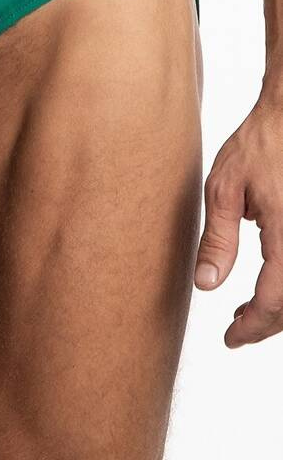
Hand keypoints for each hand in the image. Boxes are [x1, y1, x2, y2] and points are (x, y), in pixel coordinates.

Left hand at [195, 96, 282, 346]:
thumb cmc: (260, 143)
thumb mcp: (224, 187)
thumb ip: (218, 239)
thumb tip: (206, 285)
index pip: (275, 301)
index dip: (252, 327)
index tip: (230, 338)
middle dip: (267, 323)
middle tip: (236, 329)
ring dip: (280, 307)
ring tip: (247, 310)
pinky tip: (269, 284)